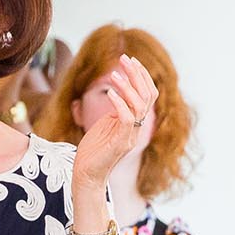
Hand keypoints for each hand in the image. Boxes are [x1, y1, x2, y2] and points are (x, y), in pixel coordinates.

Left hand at [69, 54, 157, 193]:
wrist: (86, 175)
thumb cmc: (93, 151)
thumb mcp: (105, 124)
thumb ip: (115, 110)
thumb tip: (118, 92)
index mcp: (135, 123)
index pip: (148, 95)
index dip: (143, 76)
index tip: (131, 60)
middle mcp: (136, 129)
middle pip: (147, 97)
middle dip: (137, 75)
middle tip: (124, 58)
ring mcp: (130, 136)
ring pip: (139, 105)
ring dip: (127, 86)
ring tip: (114, 74)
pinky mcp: (120, 143)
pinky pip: (126, 118)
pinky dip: (119, 102)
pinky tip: (109, 92)